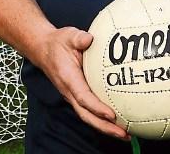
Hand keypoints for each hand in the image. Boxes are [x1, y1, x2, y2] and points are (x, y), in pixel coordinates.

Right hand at [34, 26, 129, 140]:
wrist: (43, 49)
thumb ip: (79, 38)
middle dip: (105, 127)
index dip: (97, 108)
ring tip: (126, 134)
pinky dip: (102, 119)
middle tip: (124, 134)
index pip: (83, 97)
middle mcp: (70, 92)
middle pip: (87, 115)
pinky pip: (90, 111)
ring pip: (88, 116)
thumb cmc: (58, 43)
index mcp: (68, 79)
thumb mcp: (68, 35)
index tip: (111, 114)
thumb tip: (89, 39)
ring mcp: (73, 96)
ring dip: (105, 127)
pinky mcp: (77, 95)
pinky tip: (118, 121)